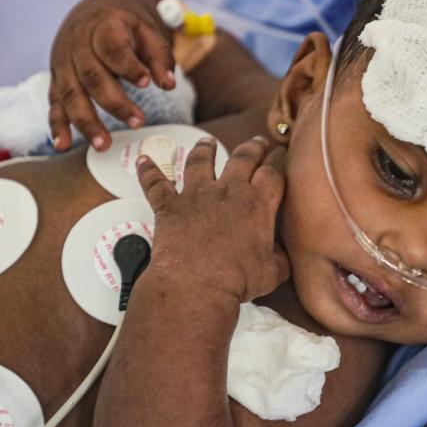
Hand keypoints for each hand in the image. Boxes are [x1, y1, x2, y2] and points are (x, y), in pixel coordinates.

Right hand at [49, 0, 176, 151]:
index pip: (110, 46)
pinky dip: (57, 125)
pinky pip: (54, 103)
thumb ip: (160, 56)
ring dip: (86, 121)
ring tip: (103, 144)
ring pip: (71, 94)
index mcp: (101, 25)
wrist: (96, 11)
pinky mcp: (56, 79)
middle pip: (91, 76)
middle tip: (138, 122)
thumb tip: (168, 85)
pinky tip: (63, 145)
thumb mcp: (148, 30)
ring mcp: (63, 62)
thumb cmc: (127, 25)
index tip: (146, 82)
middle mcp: (77, 44)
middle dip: (114, 102)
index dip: (127, 65)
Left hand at [136, 136, 289, 302]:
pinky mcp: (170, 206)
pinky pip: (155, 183)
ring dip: (204, 149)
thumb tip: (282, 255)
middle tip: (258, 143)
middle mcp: (228, 191)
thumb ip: (280, 257)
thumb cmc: (236, 280)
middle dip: (253, 147)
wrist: (196, 284)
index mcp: (257, 204)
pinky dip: (148, 171)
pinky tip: (143, 160)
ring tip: (207, 142)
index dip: (278, 165)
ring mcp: (197, 195)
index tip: (280, 162)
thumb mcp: (273, 271)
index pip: (273, 174)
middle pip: (244, 157)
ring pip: (200, 161)